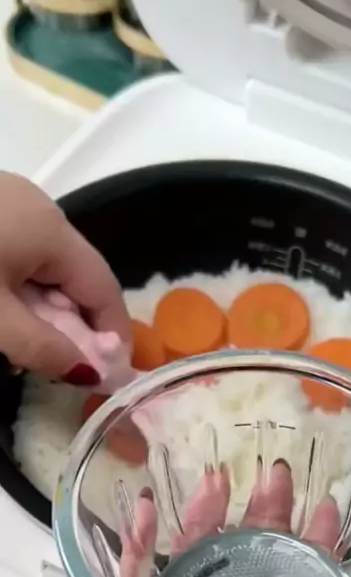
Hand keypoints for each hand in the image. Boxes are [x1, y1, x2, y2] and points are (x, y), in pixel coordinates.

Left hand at [0, 173, 129, 380]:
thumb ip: (43, 347)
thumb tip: (91, 373)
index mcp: (52, 228)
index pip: (104, 288)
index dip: (113, 335)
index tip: (111, 375)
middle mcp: (39, 207)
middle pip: (74, 277)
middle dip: (72, 325)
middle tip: (57, 367)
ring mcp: (8, 201)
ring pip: (43, 267)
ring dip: (40, 309)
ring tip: (19, 343)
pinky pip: (18, 253)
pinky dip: (17, 286)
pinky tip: (2, 309)